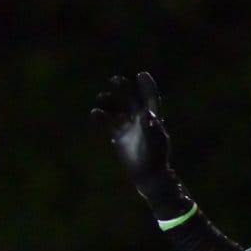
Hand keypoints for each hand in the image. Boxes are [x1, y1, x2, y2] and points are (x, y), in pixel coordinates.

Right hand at [91, 72, 190, 216]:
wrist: (148, 176)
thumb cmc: (155, 158)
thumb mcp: (155, 141)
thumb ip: (151, 127)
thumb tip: (146, 113)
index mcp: (152, 119)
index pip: (150, 99)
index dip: (147, 87)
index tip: (141, 74)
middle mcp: (141, 121)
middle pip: (132, 100)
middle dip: (124, 88)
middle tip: (114, 80)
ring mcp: (129, 129)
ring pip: (118, 110)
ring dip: (110, 101)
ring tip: (101, 97)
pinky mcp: (120, 138)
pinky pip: (108, 124)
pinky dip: (101, 118)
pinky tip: (95, 113)